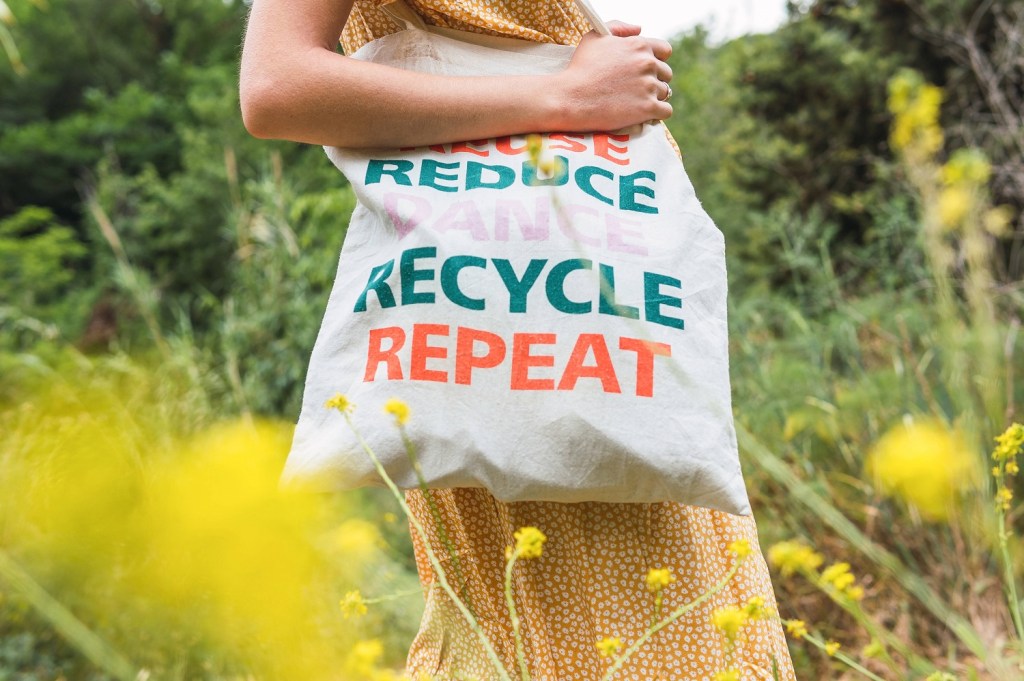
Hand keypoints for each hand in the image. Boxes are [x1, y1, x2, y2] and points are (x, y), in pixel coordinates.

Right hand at [555, 20, 672, 131]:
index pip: (665, 51)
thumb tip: (639, 29)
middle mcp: (647, 63)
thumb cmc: (580, 68)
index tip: (645, 70)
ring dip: (653, 97)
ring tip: (635, 102)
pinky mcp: (648, 108)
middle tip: (636, 89)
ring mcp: (649, 86)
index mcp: (639, 45)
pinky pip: (666, 111)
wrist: (572, 97)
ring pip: (665, 92)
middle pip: (666, 73)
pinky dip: (657, 113)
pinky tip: (645, 114)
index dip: (656, 60)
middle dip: (654, 80)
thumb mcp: (595, 37)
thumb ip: (618, 27)